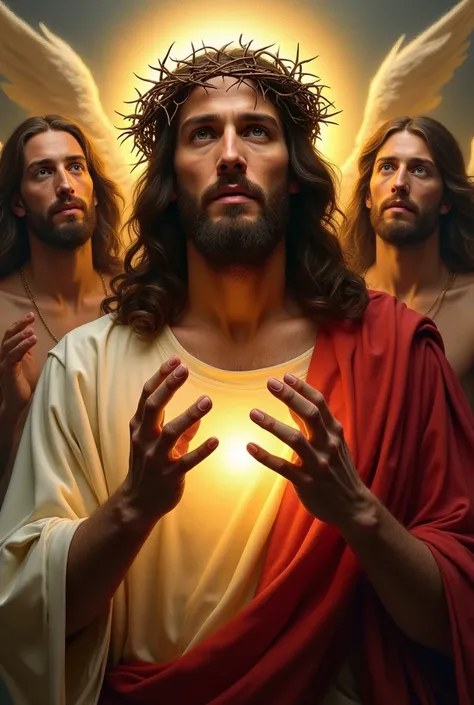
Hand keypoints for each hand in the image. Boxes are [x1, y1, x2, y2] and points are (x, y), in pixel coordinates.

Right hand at [0, 313, 37, 418]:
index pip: (11, 335)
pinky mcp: (8, 372)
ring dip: (21, 336)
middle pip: (8, 336)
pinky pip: (14, 356)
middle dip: (19, 325)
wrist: (16, 403)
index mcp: (8, 354)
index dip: (19, 324)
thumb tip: (32, 337)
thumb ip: (27, 351)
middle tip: (31, 316)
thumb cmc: (23, 385)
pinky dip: (23, 347)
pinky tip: (32, 340)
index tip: (31, 315)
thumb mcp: (27, 364)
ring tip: (32, 330)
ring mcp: (4, 364)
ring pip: (9, 345)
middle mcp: (3, 357)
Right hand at [123, 355, 217, 523]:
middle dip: (168, 386)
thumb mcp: (158, 443)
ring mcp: (155, 458)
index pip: (147, 395)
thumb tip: (199, 415)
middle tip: (185, 369)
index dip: (161, 376)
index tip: (176, 359)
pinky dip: (201, 451)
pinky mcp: (169, 476)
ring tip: (207, 400)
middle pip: (153, 407)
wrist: (137, 504)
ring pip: (171, 433)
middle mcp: (144, 439)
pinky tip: (215, 440)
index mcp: (140, 427)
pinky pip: (186, 462)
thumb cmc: (149, 468)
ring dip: (189, 415)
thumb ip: (179, 429)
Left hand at [247, 373, 373, 529]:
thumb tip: (292, 401)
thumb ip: (313, 424)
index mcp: (334, 432)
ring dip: (272, 425)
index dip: (302, 388)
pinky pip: (283, 468)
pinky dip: (265, 457)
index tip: (285, 376)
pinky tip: (250, 447)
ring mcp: (318, 464)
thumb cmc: (338, 470)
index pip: (319, 403)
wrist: (353, 507)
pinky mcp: (307, 483)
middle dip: (290, 396)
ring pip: (295, 439)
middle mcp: (328, 445)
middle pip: (309, 415)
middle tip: (269, 382)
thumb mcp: (332, 443)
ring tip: (253, 412)